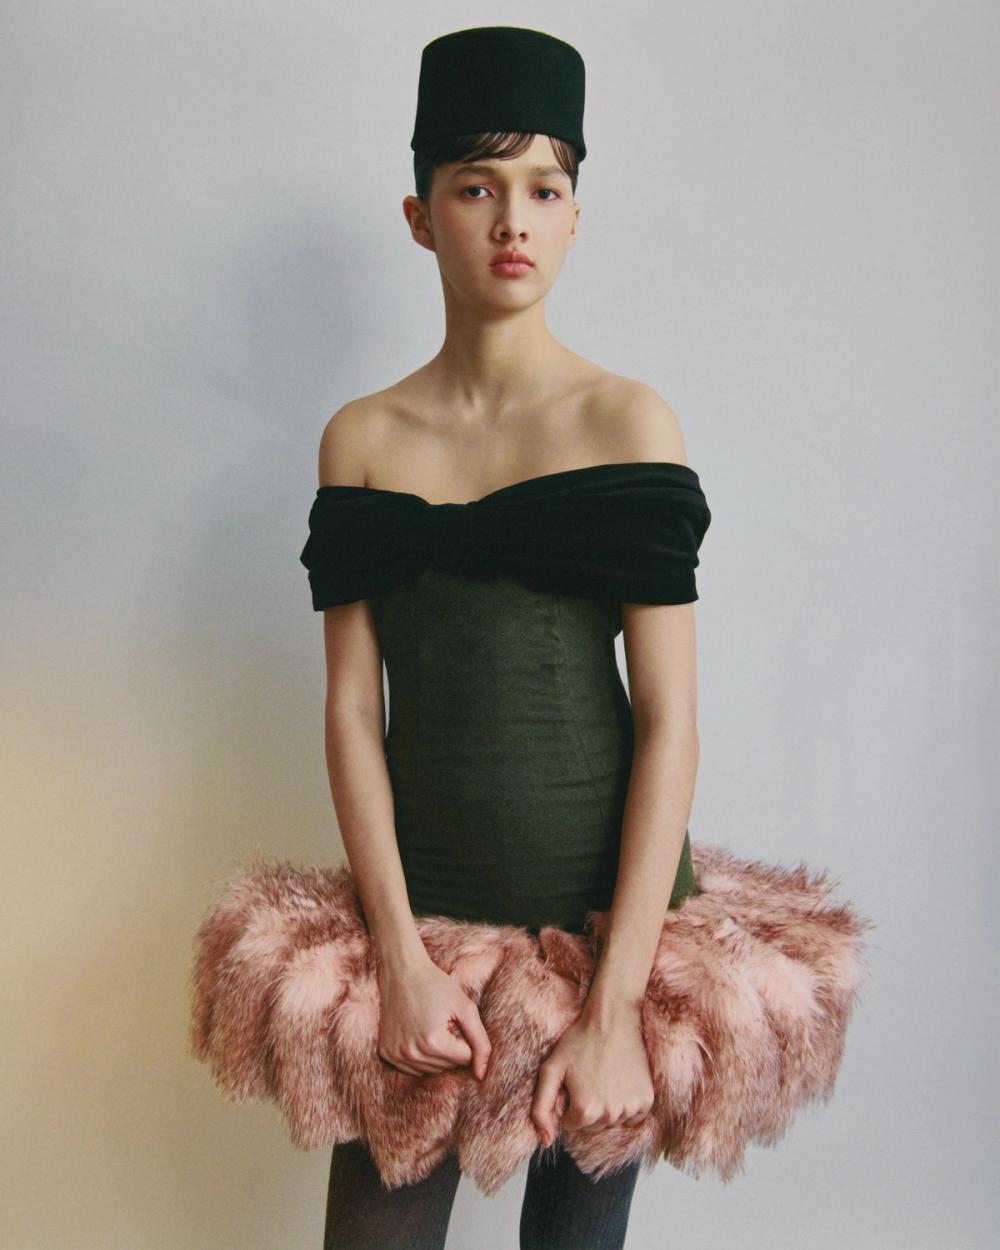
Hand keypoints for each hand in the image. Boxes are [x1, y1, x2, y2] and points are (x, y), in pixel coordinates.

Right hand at [377, 956, 492, 1079]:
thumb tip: (481, 1075)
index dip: (464, 1036)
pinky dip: (420, 1055)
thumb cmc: (436, 985)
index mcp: (433, 1043)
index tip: (453, 1019)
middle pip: (448, 1066)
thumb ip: (480, 1042)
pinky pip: (414, 1068)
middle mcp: (412, 1054)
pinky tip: (416, 1033)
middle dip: (451, 1046)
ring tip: (429, 1025)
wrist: (401, 971)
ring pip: (432, 1070)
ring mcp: (396, 1056)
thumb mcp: (465, 1007)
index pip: (465, 1058)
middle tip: (441, 1020)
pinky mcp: (387, 1054)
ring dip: (437, 1051)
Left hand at [530, 1004, 653, 1147]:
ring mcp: (630, 1108)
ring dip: (606, 1106)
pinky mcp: (646, 1100)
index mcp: (585, 1110)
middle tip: (588, 1078)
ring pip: (611, 1121)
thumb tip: (546, 1141)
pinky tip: (619, 1081)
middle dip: (587, 1107)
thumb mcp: (550, 1069)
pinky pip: (631, 1116)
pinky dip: (625, 1104)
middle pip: (592, 1126)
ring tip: (603, 1077)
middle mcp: (610, 1115)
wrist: (612, 1019)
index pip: (571, 1125)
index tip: (573, 1082)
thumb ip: (541, 1108)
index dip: (569, 1102)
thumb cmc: (579, 1041)